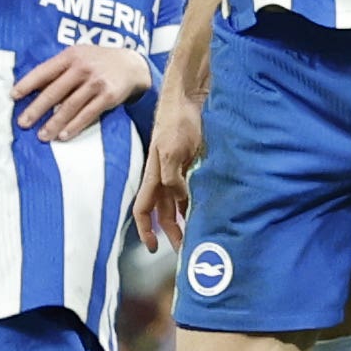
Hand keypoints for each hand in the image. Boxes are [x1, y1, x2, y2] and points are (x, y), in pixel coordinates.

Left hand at [13, 41, 156, 140]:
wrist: (131, 64)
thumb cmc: (97, 62)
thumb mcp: (78, 57)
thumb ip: (58, 69)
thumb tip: (30, 88)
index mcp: (70, 56)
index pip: (44, 71)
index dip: (28, 84)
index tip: (14, 96)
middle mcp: (82, 68)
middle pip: (55, 91)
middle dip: (37, 109)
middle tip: (23, 123)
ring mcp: (96, 82)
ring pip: (70, 106)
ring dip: (54, 123)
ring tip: (42, 136)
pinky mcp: (108, 97)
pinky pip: (88, 114)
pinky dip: (75, 126)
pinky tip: (63, 136)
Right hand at [137, 96, 203, 251]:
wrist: (189, 100)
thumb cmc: (176, 122)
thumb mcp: (171, 150)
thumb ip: (172, 176)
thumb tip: (178, 198)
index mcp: (153, 177)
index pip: (143, 210)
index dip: (145, 230)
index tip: (153, 248)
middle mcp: (163, 178)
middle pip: (163, 213)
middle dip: (171, 233)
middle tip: (185, 250)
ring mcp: (177, 172)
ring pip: (178, 204)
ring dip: (184, 221)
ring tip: (197, 236)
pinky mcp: (191, 165)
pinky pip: (191, 191)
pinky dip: (195, 203)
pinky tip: (206, 211)